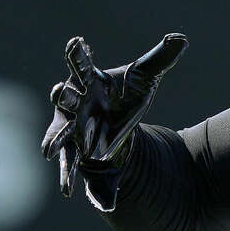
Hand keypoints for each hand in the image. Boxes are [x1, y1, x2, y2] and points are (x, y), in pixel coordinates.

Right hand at [40, 33, 186, 207]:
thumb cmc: (125, 93)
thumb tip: (181, 39)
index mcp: (90, 81)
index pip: (82, 65)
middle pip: (65, 98)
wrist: (120, 121)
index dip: (77, 54)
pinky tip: (67, 192)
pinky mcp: (77, 148)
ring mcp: (72, 127)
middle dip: (62, 97)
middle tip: (59, 92)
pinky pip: (70, 164)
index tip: (77, 42)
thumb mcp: (146, 77)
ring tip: (48, 151)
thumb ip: (161, 58)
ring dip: (55, 140)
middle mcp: (76, 102)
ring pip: (60, 133)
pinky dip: (69, 177)